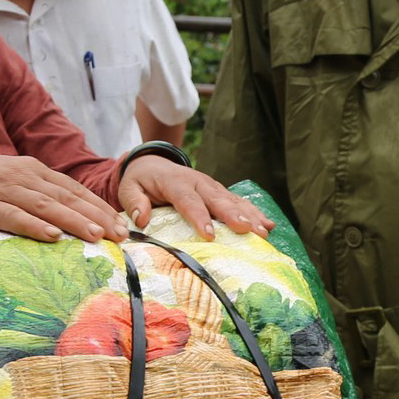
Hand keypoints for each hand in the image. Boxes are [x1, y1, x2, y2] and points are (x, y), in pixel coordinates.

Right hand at [0, 152, 123, 243]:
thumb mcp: (3, 182)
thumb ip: (31, 194)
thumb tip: (60, 218)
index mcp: (28, 168)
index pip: (71, 188)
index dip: (98, 206)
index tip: (120, 225)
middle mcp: (19, 175)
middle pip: (65, 197)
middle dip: (96, 216)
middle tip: (119, 235)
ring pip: (45, 206)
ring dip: (73, 221)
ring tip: (96, 236)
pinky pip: (12, 216)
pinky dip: (34, 226)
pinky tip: (52, 236)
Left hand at [117, 158, 273, 239]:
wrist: (153, 163)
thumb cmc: (142, 181)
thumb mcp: (130, 188)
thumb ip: (134, 202)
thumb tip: (142, 218)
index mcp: (175, 182)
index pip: (188, 200)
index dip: (199, 217)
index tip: (209, 235)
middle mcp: (198, 182)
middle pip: (217, 199)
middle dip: (234, 215)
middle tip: (248, 231)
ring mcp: (211, 186)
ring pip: (232, 200)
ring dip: (249, 215)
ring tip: (264, 231)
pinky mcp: (220, 192)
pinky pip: (239, 201)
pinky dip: (254, 212)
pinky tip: (268, 224)